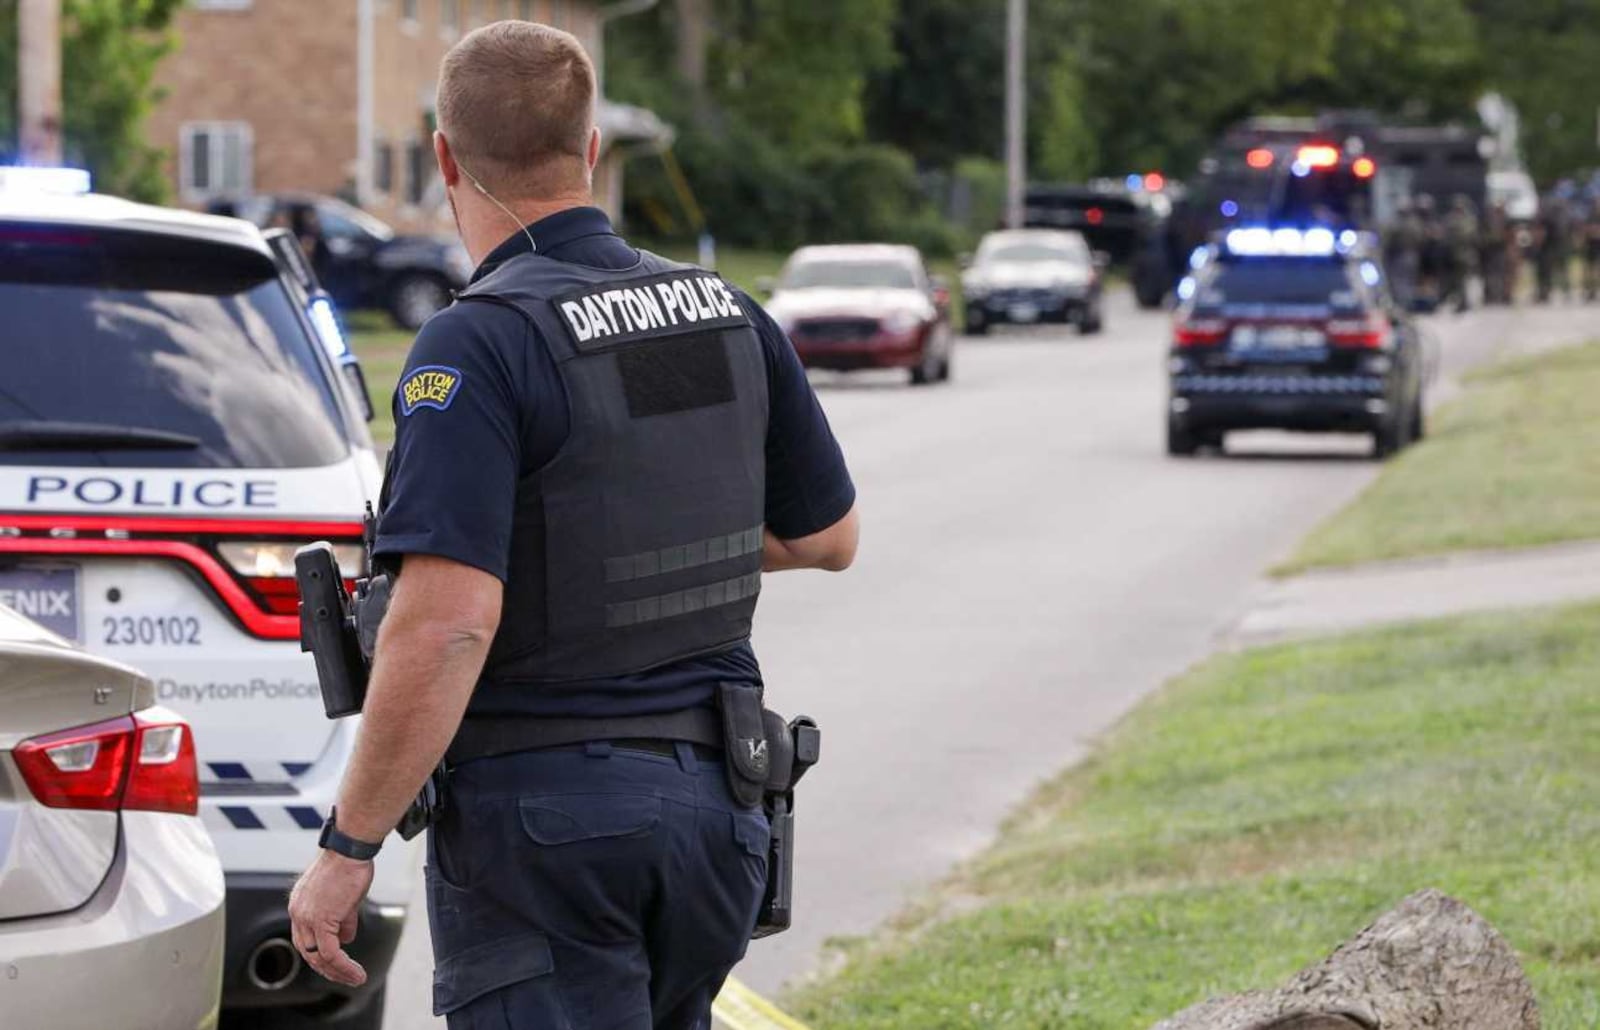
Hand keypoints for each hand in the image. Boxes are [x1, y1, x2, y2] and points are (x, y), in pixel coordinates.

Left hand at [288, 849, 374, 986]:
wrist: (349, 851)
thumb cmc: (348, 865)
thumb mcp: (344, 897)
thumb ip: (343, 919)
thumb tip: (346, 937)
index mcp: (299, 905)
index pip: (304, 938)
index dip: (319, 953)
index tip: (334, 962)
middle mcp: (298, 913)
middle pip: (306, 952)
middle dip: (326, 969)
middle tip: (344, 977)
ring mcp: (307, 917)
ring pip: (317, 956)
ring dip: (337, 971)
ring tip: (354, 978)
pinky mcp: (321, 920)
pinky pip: (330, 952)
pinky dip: (343, 966)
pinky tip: (355, 971)